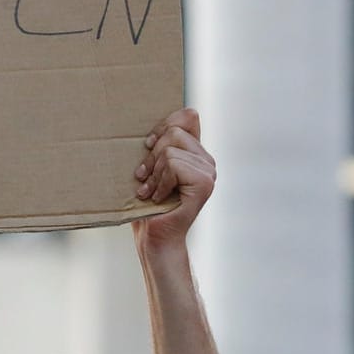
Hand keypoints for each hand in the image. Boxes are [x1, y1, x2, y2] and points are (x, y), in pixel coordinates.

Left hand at [132, 108, 214, 251]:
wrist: (154, 237)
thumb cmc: (147, 204)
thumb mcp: (149, 167)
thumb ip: (157, 145)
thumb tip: (148, 126)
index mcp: (196, 152)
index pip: (188, 116)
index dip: (164, 124)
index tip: (148, 145)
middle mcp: (207, 160)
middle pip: (174, 132)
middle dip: (151, 156)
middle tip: (144, 178)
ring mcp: (209, 171)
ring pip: (170, 151)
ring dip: (154, 174)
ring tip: (151, 191)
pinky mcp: (205, 183)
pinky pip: (174, 166)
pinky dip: (160, 183)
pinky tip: (158, 198)